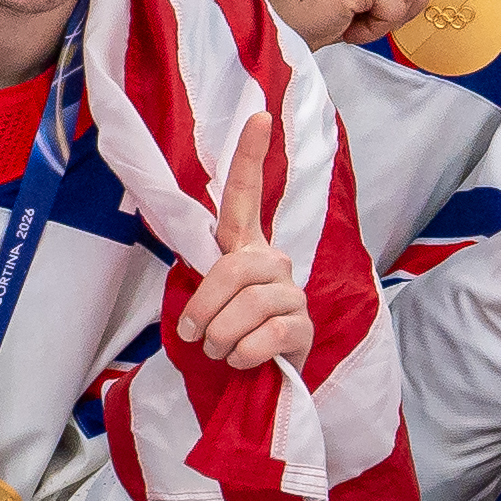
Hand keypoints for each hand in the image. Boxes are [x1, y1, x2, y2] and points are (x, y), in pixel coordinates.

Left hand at [177, 122, 313, 368]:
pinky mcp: (305, 328)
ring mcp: (293, 294)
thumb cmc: (224, 336)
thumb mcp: (206, 301)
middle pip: (234, 269)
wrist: (254, 383)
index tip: (260, 116)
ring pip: (251, 305)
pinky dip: (243, 354)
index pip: (245, 196)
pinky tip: (241, 360)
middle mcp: (274, 263)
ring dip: (221, 336)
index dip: (250, 156)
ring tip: (218, 351)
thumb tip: (201, 273)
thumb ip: (203, 277)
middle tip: (195, 334)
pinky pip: (270, 334)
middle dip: (204, 306)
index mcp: (245, 248)